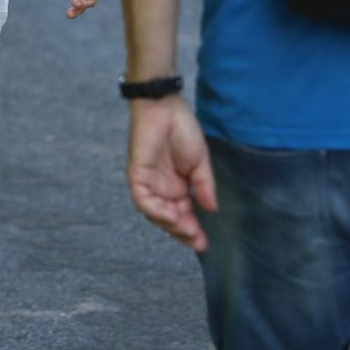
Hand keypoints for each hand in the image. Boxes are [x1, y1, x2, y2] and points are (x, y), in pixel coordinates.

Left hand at [127, 95, 217, 251]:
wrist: (164, 107)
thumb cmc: (182, 130)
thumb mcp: (200, 163)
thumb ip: (204, 187)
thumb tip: (212, 209)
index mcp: (176, 186)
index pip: (183, 214)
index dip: (193, 229)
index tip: (204, 243)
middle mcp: (161, 188)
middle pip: (169, 219)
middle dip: (182, 232)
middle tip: (197, 242)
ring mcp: (148, 183)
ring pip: (155, 214)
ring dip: (170, 225)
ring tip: (188, 232)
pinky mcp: (137, 175)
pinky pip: (143, 200)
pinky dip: (156, 211)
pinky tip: (171, 216)